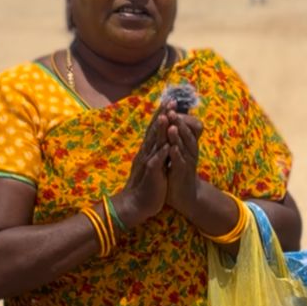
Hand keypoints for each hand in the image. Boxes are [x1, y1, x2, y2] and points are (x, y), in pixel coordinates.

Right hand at [112, 102, 171, 226]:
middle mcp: (147, 152)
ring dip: (160, 129)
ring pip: (154, 143)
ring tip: (166, 116)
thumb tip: (163, 140)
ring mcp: (148, 162)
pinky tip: (168, 145)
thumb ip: (157, 152)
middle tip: (170, 101)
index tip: (170, 102)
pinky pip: (157, 162)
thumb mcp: (153, 165)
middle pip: (154, 130)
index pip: (155, 129)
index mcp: (148, 150)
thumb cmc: (147, 185)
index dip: (162, 114)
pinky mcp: (151, 173)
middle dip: (163, 115)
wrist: (136, 204)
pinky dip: (162, 153)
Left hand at [163, 107, 203, 214]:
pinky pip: (180, 162)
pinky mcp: (183, 173)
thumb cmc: (178, 171)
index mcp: (185, 144)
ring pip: (184, 146)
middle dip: (178, 121)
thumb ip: (174, 137)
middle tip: (171, 110)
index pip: (183, 126)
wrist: (186, 194)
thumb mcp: (176, 152)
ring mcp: (187, 161)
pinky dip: (176, 155)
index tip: (170, 102)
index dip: (177, 115)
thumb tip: (168, 118)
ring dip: (178, 136)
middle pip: (185, 132)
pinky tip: (172, 148)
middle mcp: (188, 150)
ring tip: (172, 125)